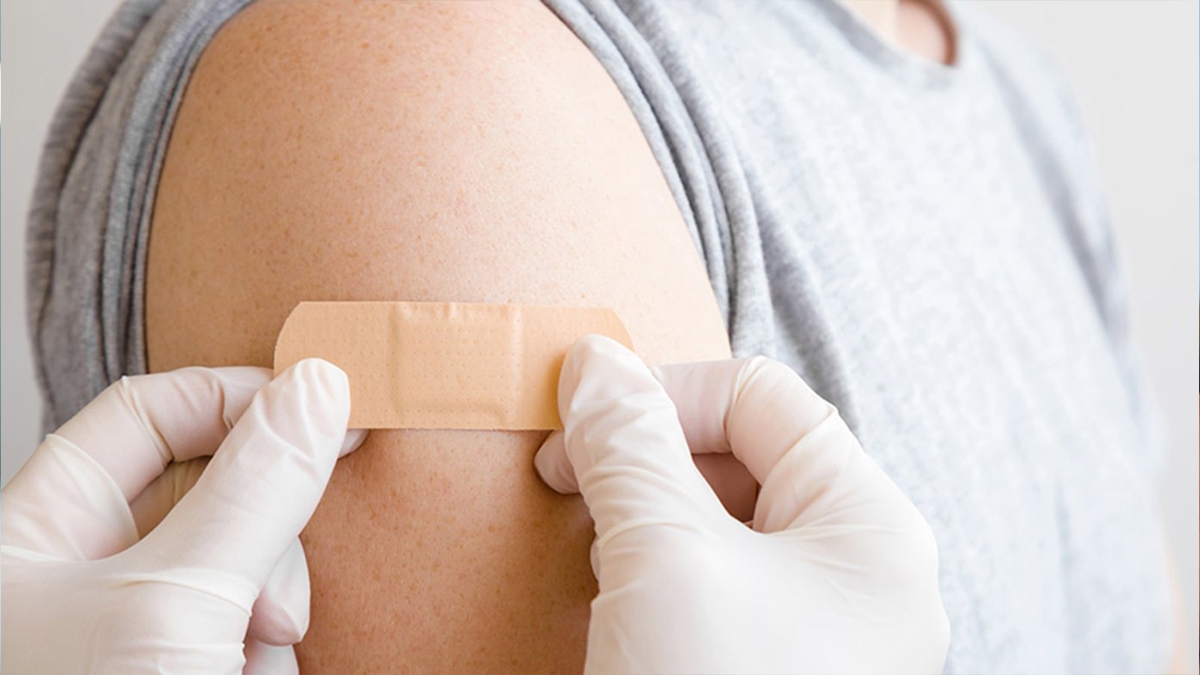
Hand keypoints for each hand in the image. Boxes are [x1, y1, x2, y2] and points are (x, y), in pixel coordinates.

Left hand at [1, 359, 363, 674]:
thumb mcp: (176, 600)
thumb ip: (251, 490)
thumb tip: (317, 388)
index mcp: (40, 527)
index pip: (146, 412)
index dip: (235, 400)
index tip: (323, 410)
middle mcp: (83, 567)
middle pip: (209, 486)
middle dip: (265, 532)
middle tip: (283, 588)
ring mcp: (134, 620)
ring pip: (241, 558)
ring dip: (271, 601)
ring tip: (254, 652)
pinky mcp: (183, 659)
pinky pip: (247, 618)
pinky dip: (265, 645)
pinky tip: (252, 672)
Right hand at [535, 336, 949, 673]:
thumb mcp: (667, 560)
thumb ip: (630, 447)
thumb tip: (594, 362)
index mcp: (868, 527)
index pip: (761, 398)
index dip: (663, 391)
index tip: (573, 425)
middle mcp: (855, 573)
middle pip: (743, 456)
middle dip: (646, 456)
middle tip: (566, 481)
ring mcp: (815, 629)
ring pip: (720, 522)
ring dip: (642, 513)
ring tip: (586, 540)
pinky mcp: (766, 667)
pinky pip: (710, 585)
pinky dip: (652, 571)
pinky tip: (609, 599)